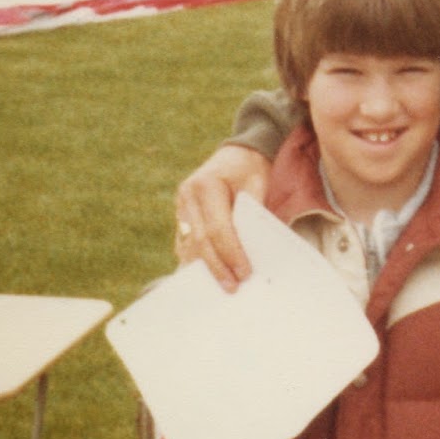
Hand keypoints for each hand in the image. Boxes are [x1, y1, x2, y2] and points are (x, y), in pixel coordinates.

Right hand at [174, 145, 271, 291]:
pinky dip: (195, 257)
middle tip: (232, 287)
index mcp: (206, 185)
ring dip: (203, 267)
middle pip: (200, 241)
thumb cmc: (251, 168)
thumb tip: (249, 251)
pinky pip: (186, 240)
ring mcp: (181, 204)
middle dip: (217, 267)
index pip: (218, 229)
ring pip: (189, 243)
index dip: (231, 254)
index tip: (244, 273)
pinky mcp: (181, 212)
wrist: (237, 151)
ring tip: (219, 286)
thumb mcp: (258, 184)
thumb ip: (251, 214)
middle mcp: (187, 195)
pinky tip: (206, 274)